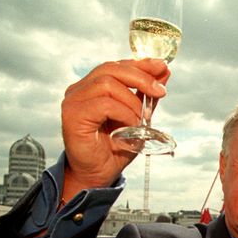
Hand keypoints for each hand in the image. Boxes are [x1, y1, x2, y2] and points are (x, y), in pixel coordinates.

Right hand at [60, 59, 169, 197]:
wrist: (99, 173)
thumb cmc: (115, 147)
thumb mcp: (137, 117)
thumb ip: (147, 95)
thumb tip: (164, 71)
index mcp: (93, 86)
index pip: (116, 66)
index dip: (140, 64)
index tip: (162, 67)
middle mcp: (80, 89)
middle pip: (111, 69)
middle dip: (141, 77)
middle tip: (160, 91)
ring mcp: (74, 100)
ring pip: (107, 84)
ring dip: (132, 101)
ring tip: (142, 119)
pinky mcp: (73, 115)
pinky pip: (104, 104)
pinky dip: (124, 113)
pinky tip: (131, 126)